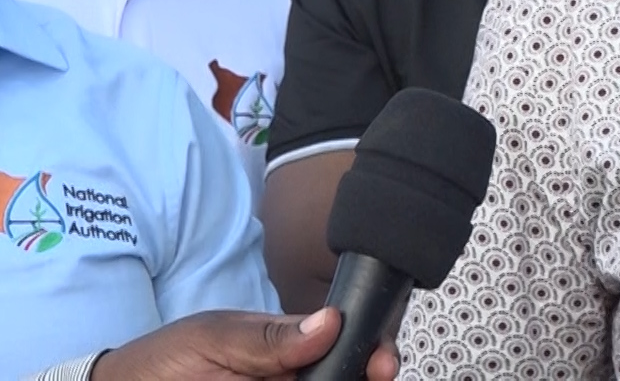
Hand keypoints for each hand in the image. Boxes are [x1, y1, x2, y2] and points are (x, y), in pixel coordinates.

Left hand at [89, 308, 398, 380]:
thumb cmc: (162, 361)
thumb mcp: (214, 338)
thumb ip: (269, 336)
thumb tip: (330, 321)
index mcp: (291, 347)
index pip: (348, 345)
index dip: (372, 352)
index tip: (381, 363)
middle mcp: (294, 378)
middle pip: (347, 376)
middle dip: (362, 376)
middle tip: (369, 376)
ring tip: (334, 378)